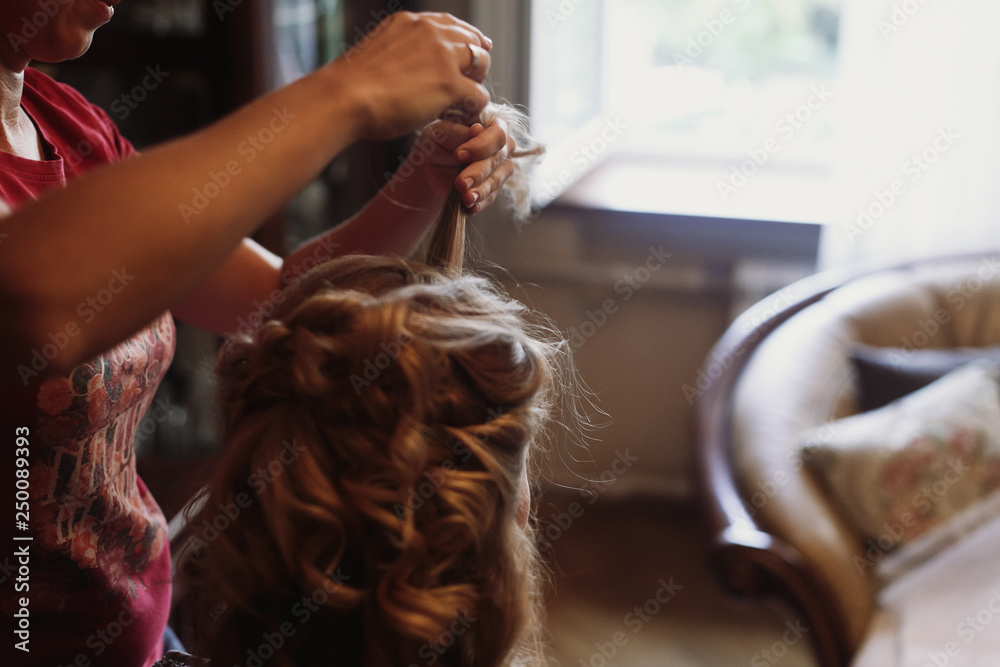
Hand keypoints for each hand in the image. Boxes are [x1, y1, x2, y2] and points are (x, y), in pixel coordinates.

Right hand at [329, 12, 493, 141]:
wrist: (344, 98)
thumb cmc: (351, 87)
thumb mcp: (377, 52)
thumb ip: (399, 52)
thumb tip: (406, 71)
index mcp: (411, 22)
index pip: (452, 24)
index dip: (466, 42)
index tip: (470, 57)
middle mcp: (430, 32)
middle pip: (473, 41)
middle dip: (474, 64)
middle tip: (462, 87)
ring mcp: (443, 56)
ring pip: (482, 63)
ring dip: (475, 83)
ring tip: (459, 103)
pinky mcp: (450, 84)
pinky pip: (479, 95)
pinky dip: (472, 108)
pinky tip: (458, 116)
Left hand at [410, 116, 515, 214]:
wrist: (429, 170)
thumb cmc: (435, 143)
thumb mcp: (439, 133)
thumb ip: (458, 131)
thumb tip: (478, 129)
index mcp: (491, 124)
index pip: (498, 134)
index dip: (481, 146)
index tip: (459, 155)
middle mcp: (501, 144)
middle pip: (498, 159)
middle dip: (478, 172)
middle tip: (460, 183)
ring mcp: (501, 166)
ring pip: (496, 180)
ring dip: (480, 190)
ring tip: (465, 198)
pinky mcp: (495, 186)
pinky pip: (491, 196)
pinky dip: (479, 203)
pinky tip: (468, 207)